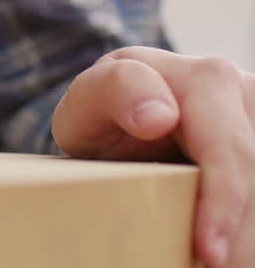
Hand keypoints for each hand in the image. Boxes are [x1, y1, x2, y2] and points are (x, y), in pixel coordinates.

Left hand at [53, 46, 254, 267]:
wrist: (125, 112)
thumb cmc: (104, 111)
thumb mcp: (90, 99)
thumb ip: (115, 91)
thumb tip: (159, 117)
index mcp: (207, 79)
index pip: (230, 151)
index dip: (223, 205)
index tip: (209, 253)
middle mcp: (248, 95)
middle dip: (238, 237)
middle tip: (205, 266)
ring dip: (244, 240)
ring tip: (211, 260)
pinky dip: (245, 234)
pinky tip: (225, 252)